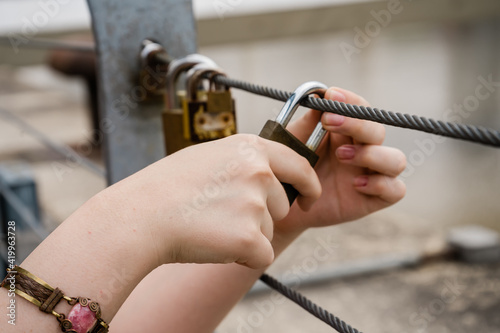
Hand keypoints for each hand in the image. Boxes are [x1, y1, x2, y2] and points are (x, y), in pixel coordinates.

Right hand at [102, 134, 320, 268]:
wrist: (141, 215)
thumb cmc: (167, 187)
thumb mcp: (209, 157)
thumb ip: (243, 162)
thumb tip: (267, 175)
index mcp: (250, 148)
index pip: (298, 165)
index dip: (308, 184)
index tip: (308, 198)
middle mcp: (259, 171)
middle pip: (281, 205)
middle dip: (260, 216)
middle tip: (220, 215)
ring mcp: (255, 203)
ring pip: (268, 231)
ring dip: (247, 236)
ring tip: (210, 226)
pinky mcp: (249, 237)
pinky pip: (261, 256)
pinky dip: (242, 257)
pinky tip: (213, 245)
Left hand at [277, 87, 405, 232]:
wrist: (282, 203)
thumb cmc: (290, 168)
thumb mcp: (294, 141)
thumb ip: (308, 121)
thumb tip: (320, 95)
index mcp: (346, 133)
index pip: (361, 110)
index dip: (351, 101)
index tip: (331, 95)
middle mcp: (364, 151)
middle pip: (378, 131)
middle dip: (356, 124)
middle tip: (327, 122)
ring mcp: (371, 175)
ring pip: (396, 160)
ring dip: (372, 154)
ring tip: (340, 156)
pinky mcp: (372, 199)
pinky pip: (396, 190)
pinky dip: (381, 184)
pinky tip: (356, 184)